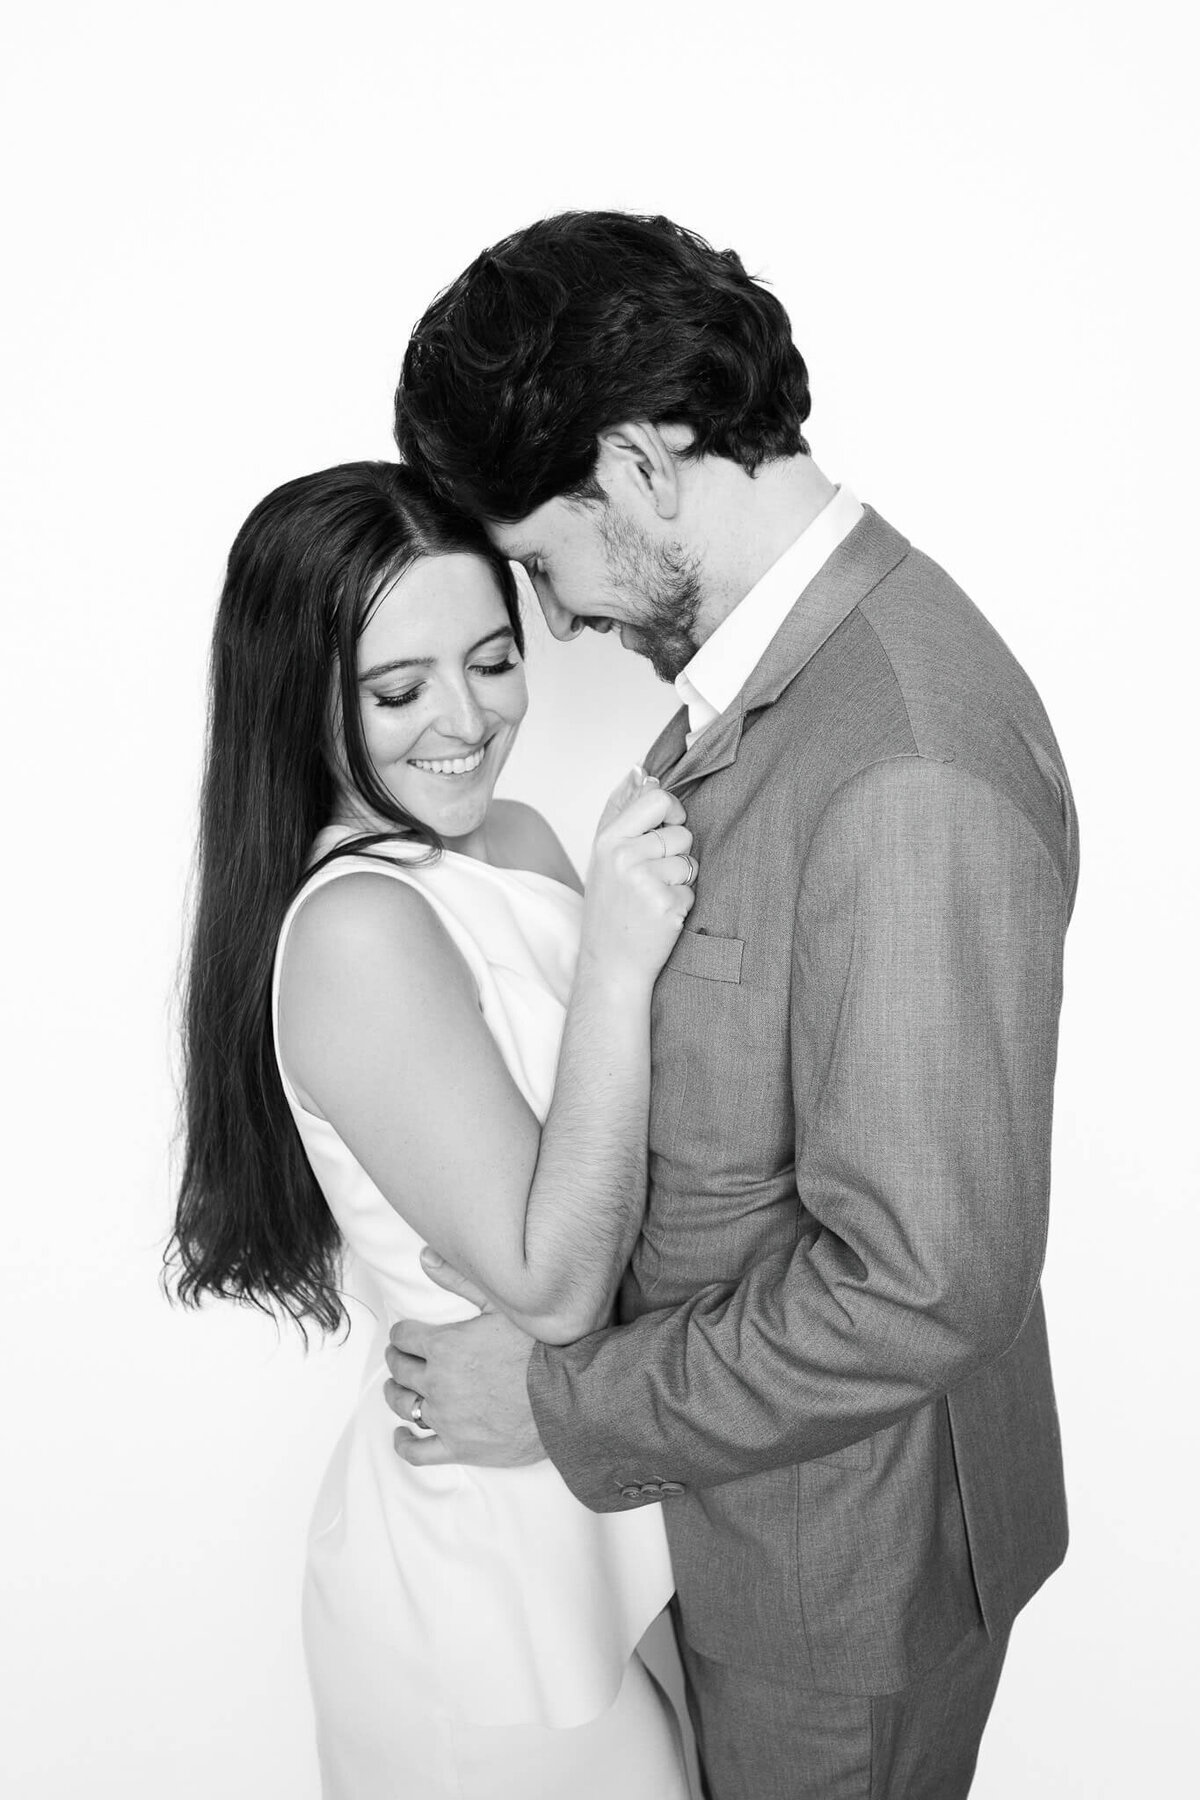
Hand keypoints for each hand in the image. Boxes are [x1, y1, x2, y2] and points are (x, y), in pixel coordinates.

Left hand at [384, 1250, 545, 1466]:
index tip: (406, 1335)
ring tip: (401, 1388)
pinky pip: (418, 1451)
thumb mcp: (499, 1304)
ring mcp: (447, 1418)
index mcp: (444, 1346)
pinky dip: (404, 1444)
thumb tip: (424, 1256)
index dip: (402, 1333)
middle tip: (403, 1357)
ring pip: (404, 1406)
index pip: (403, 1337)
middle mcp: (438, 1382)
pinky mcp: (459, 1447)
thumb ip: (458, 1280)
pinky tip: (402, 1435)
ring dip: (397, 1394)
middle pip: (399, 1369)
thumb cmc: (538, 1348)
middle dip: (398, 1359)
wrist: (567, 1397)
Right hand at [581, 769, 696, 982]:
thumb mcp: (604, 856)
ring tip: (654, 897)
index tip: (668, 827)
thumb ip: (622, 810)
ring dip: (680, 880)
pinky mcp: (666, 905)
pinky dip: (683, 903)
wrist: (610, 964)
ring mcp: (645, 881)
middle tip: (653, 876)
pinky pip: (693, 889)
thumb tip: (640, 769)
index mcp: (608, 839)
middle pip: (680, 832)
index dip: (672, 811)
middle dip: (677, 852)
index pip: (656, 798)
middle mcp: (624, 856)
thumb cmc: (610, 909)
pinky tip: (660, 915)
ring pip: (689, 861)